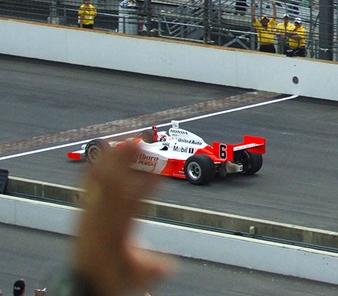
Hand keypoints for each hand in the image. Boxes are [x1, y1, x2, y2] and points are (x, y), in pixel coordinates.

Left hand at [75, 142, 173, 295]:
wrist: (83, 280)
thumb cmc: (111, 275)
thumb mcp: (138, 275)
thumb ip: (155, 268)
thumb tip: (170, 264)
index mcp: (115, 232)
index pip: (134, 202)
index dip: (147, 184)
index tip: (160, 169)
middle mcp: (99, 218)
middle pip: (114, 183)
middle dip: (126, 162)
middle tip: (140, 142)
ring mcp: (88, 212)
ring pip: (99, 180)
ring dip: (112, 159)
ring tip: (125, 141)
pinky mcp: (83, 210)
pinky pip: (87, 184)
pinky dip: (95, 166)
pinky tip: (102, 153)